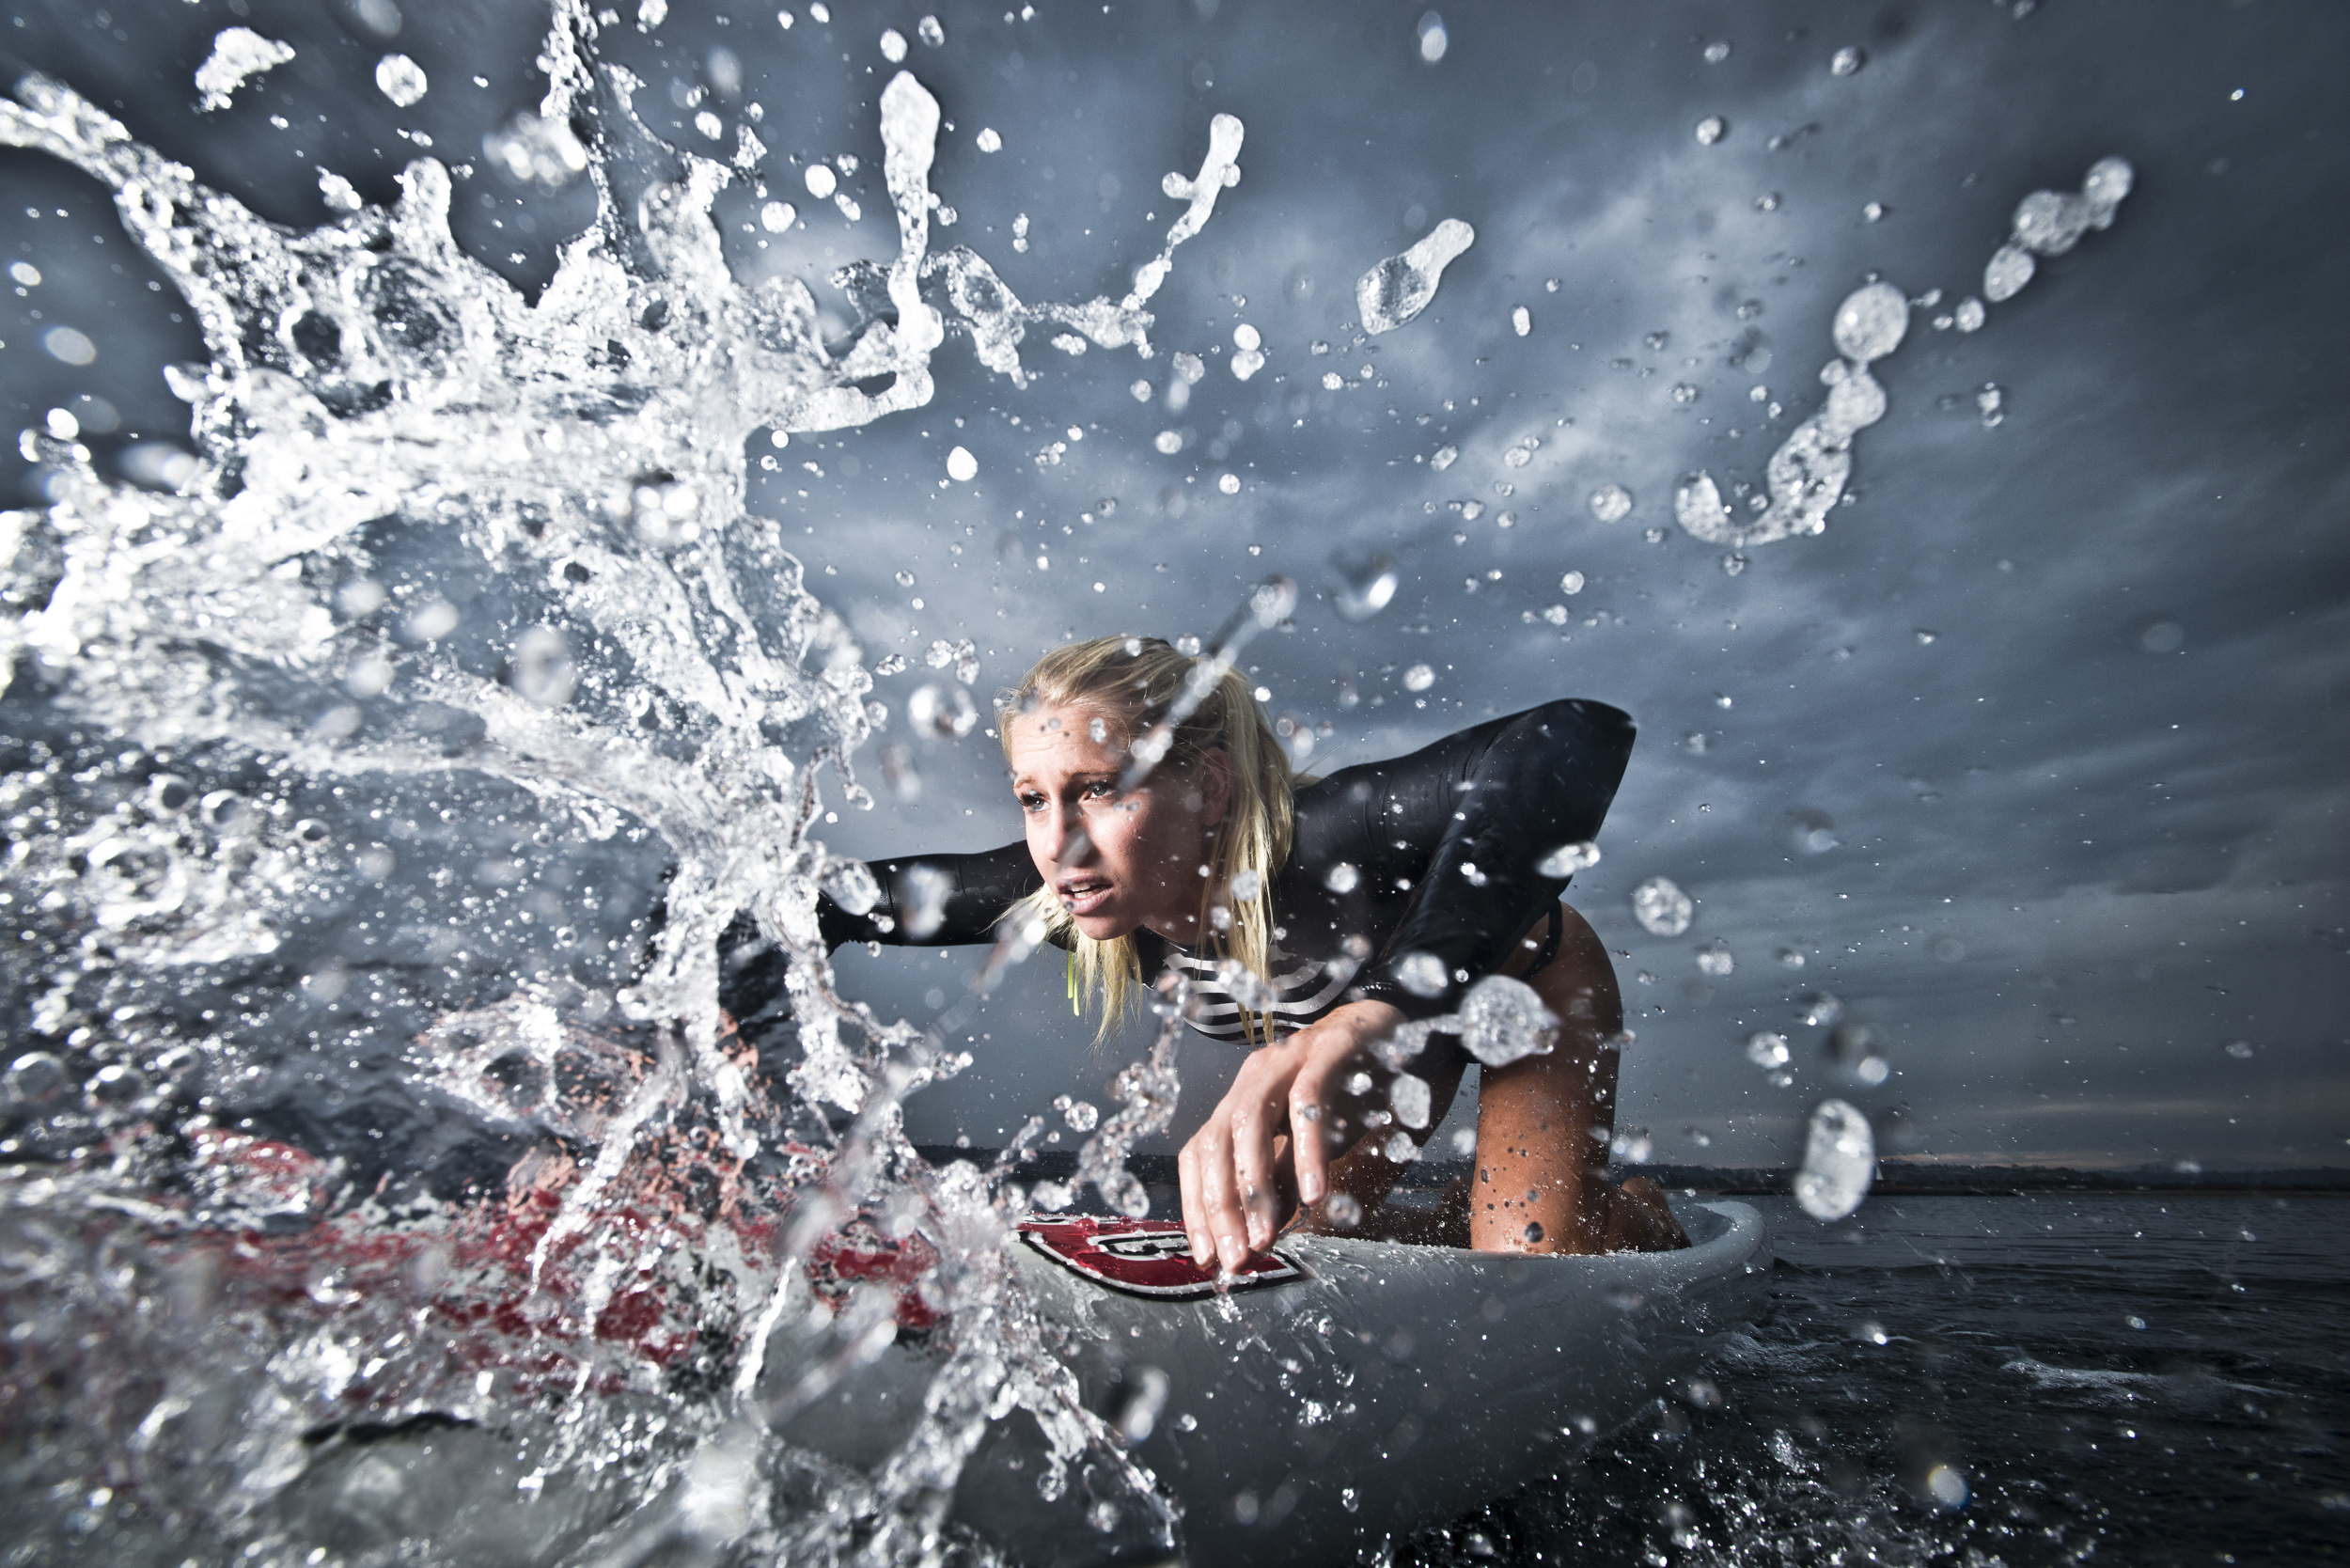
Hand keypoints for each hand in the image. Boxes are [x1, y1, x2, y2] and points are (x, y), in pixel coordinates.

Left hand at [1177, 999, 1404, 1272]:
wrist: (1404, 1028)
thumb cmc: (1355, 1090)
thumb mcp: (1315, 1145)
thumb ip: (1287, 1183)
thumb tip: (1258, 1236)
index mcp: (1245, 1099)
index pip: (1200, 1153)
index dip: (1197, 1205)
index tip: (1207, 1256)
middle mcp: (1256, 1076)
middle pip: (1215, 1141)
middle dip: (1221, 1206)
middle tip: (1237, 1257)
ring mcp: (1289, 1058)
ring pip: (1249, 1120)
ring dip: (1254, 1184)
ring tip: (1266, 1236)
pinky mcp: (1330, 1048)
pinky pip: (1309, 1099)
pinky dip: (1307, 1149)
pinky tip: (1316, 1192)